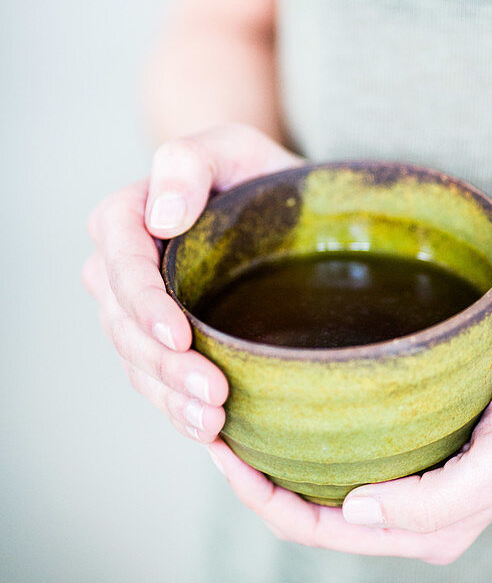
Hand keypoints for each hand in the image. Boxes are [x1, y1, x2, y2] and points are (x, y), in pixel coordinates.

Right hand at [83, 123, 300, 442]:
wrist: (279, 207)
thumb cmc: (252, 171)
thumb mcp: (232, 147)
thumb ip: (189, 161)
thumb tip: (164, 215)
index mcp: (127, 218)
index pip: (121, 264)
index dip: (144, 304)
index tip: (180, 336)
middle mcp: (121, 269)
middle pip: (126, 325)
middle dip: (165, 366)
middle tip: (216, 395)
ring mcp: (139, 313)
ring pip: (139, 363)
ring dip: (172, 400)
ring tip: (215, 425)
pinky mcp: (163, 345)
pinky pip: (158, 384)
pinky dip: (181, 412)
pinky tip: (213, 436)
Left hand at [207, 290, 491, 561]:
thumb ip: (433, 503)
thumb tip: (353, 513)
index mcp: (421, 526)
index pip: (310, 527)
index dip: (254, 495)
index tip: (215, 445)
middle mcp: (407, 500)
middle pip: (302, 498)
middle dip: (249, 471)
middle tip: (207, 416)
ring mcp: (409, 459)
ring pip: (316, 463)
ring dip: (271, 442)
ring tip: (230, 397)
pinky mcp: (413, 419)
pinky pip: (342, 428)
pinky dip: (304, 414)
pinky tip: (283, 377)